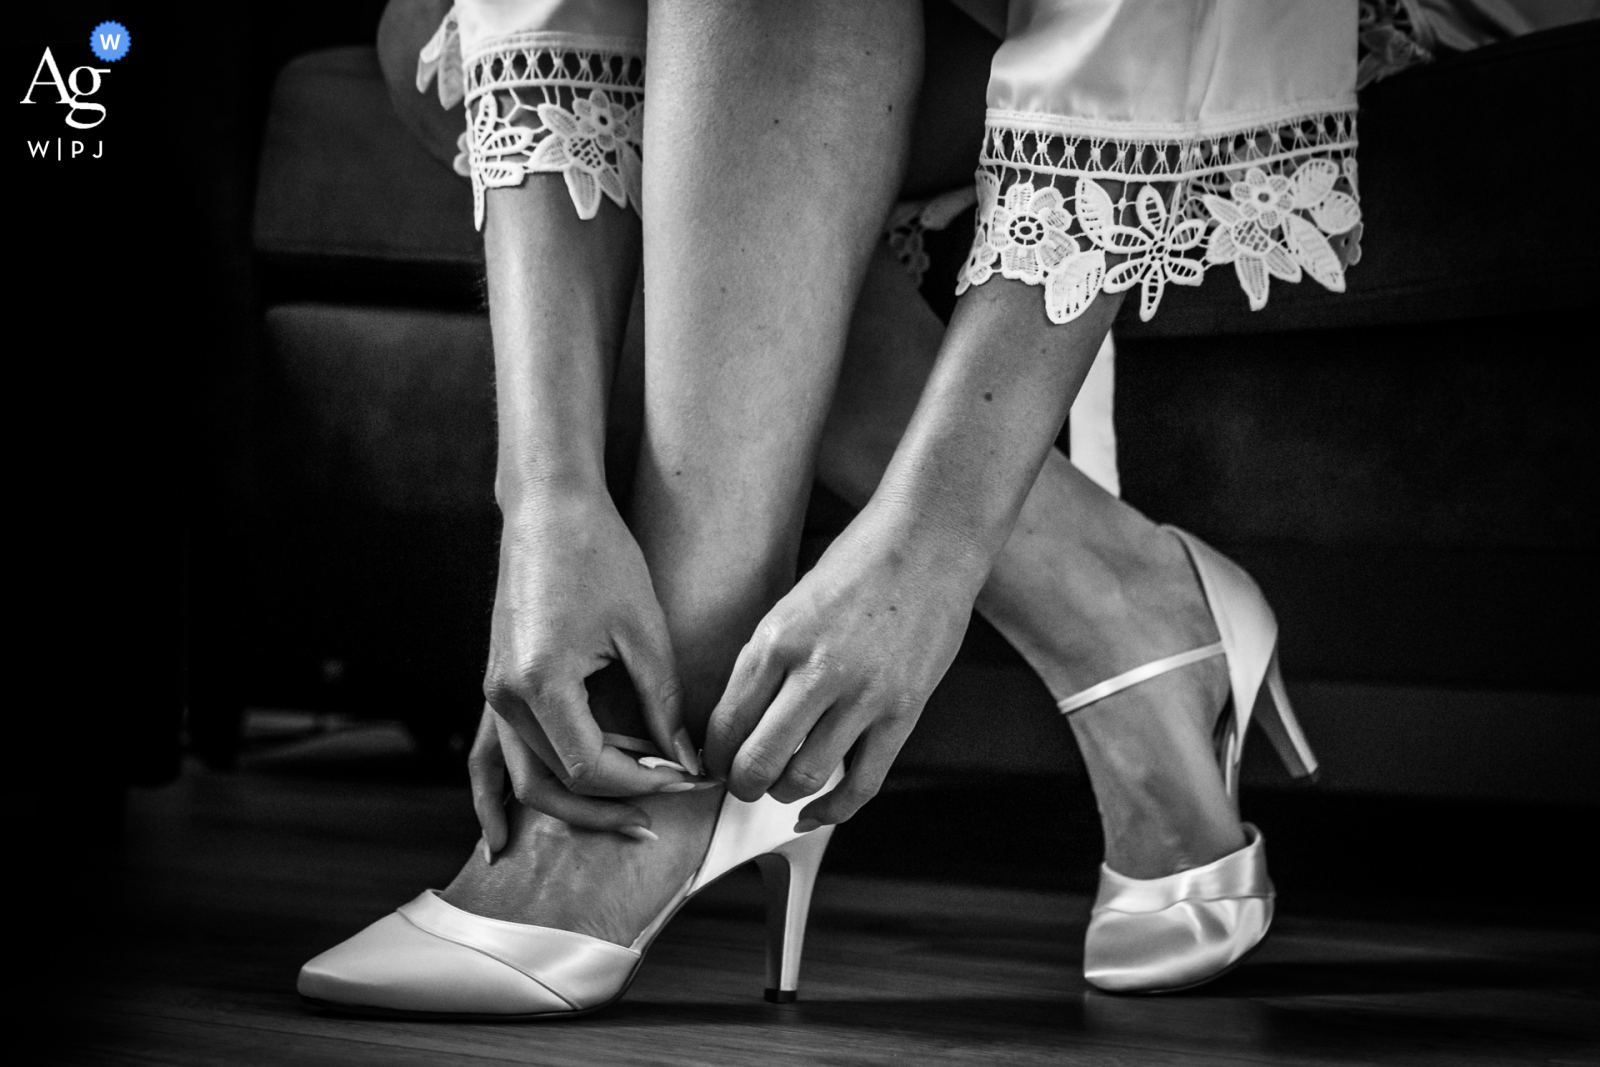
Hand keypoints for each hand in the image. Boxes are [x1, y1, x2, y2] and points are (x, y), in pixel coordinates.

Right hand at [479, 492, 701, 845]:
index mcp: (541, 683)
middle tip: (664, 818)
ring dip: (572, 806)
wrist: (548, 507)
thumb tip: (685, 762)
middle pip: (556, 784)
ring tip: (624, 823)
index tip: (687, 779)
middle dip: (613, 805)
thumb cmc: (601, 555)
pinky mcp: (496, 684)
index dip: (645, 782)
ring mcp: (492, 692)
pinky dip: (494, 797)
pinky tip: (499, 836)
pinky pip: (488, 756)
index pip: (593, 768)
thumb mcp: (643, 633)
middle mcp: (505, 696)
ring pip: (525, 778)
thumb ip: (661, 705)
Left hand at [704, 508, 986, 827]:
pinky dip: (834, 809)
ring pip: (804, 778)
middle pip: (757, 761)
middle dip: (740, 784)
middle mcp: (815, 671)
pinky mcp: (903, 711)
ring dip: (783, 793)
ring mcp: (862, 695)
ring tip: (781, 785)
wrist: (929, 541)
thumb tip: (741, 721)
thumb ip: (768, 662)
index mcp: (776, 640)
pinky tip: (818, 810)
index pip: (726, 722)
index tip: (717, 760)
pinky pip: (863, 782)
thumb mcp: (792, 605)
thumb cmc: (859, 565)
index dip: (714, 755)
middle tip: (741, 783)